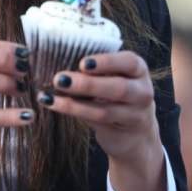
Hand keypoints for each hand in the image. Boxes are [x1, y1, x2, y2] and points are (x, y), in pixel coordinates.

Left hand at [39, 52, 166, 190]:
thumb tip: (57, 57)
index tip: (83, 63)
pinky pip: (96, 122)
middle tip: (59, 79)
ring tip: (49, 98)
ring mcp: (134, 115)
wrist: (135, 132)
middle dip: (87, 84)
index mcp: (138, 70)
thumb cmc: (116, 93)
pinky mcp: (121, 132)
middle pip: (119, 88)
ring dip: (73, 104)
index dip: (107, 62)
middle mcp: (142, 92)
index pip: (129, 62)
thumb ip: (95, 68)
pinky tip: (55, 106)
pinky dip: (74, 113)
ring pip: (104, 110)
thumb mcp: (115, 75)